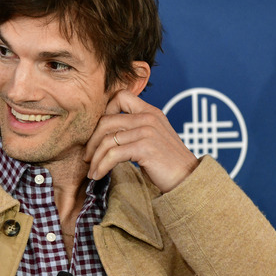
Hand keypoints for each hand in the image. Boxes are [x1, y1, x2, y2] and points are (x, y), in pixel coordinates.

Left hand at [84, 90, 198, 192]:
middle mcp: (148, 117)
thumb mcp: (152, 138)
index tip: (99, 133)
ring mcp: (147, 131)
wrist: (187, 179)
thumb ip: (135, 129)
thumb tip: (105, 134)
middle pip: (106, 120)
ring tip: (92, 171)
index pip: (121, 96)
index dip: (104, 111)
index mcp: (150, 111)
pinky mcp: (145, 148)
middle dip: (92, 141)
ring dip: (95, 158)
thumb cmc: (166, 163)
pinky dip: (102, 166)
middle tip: (88, 157)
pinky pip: (113, 155)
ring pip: (107, 140)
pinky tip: (99, 175)